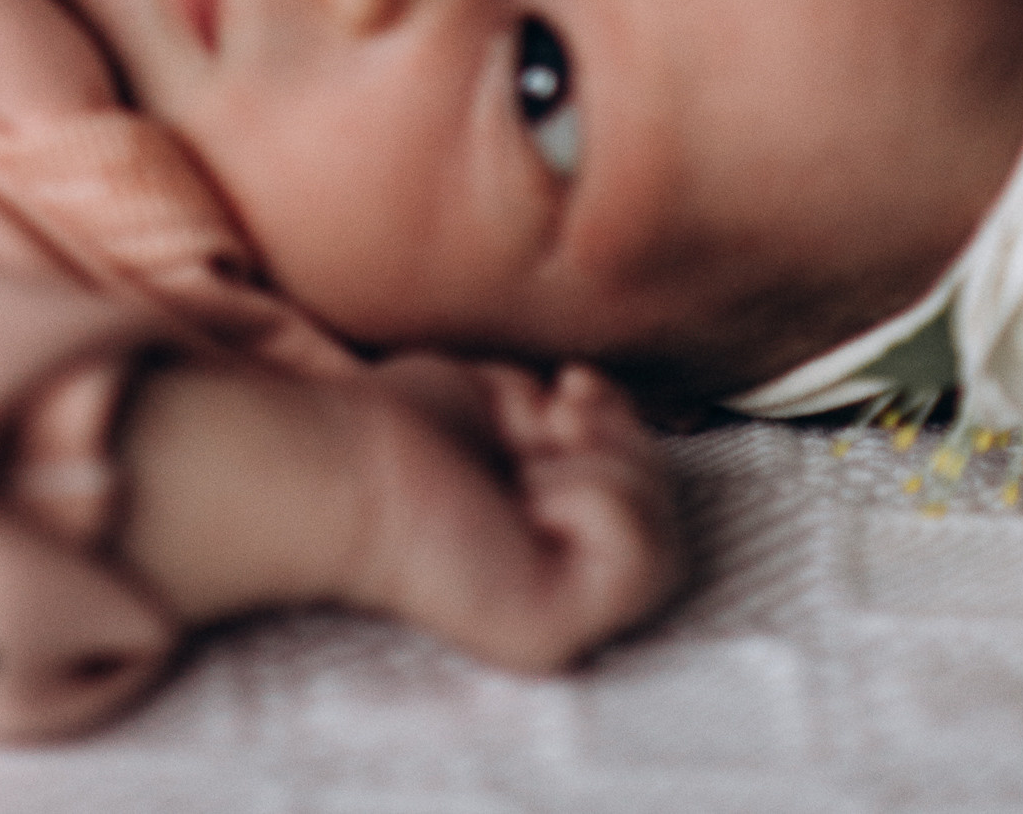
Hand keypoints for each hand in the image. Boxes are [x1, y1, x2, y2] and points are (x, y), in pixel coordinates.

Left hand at [108, 354, 681, 673]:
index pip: (652, 511)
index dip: (632, 437)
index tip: (574, 389)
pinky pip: (638, 559)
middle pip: (672, 520)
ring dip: (605, 465)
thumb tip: (598, 400)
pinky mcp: (553, 632)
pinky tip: (528, 495)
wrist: (350, 458)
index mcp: (557, 548)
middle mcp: (566, 596)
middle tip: (558, 412)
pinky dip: (594, 498)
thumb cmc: (409, 429)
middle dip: (624, 441)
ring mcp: (564, 623)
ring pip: (668, 540)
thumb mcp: (513, 402)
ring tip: (531, 459)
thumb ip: (571, 414)